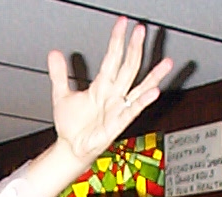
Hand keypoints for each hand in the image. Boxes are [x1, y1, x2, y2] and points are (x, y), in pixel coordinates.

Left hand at [49, 17, 173, 166]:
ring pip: (139, 88)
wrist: (70, 148)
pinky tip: (155, 91)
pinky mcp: (118, 124)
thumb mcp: (61, 95)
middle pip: (128, 67)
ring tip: (167, 62)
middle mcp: (113, 95)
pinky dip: (143, 101)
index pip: (113, 57)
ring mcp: (118, 108)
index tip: (123, 23)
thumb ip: (59, 74)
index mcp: (102, 85)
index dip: (117, 40)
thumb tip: (54, 53)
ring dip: (154, 75)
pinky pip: (133, 110)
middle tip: (141, 29)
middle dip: (134, 48)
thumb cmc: (71, 125)